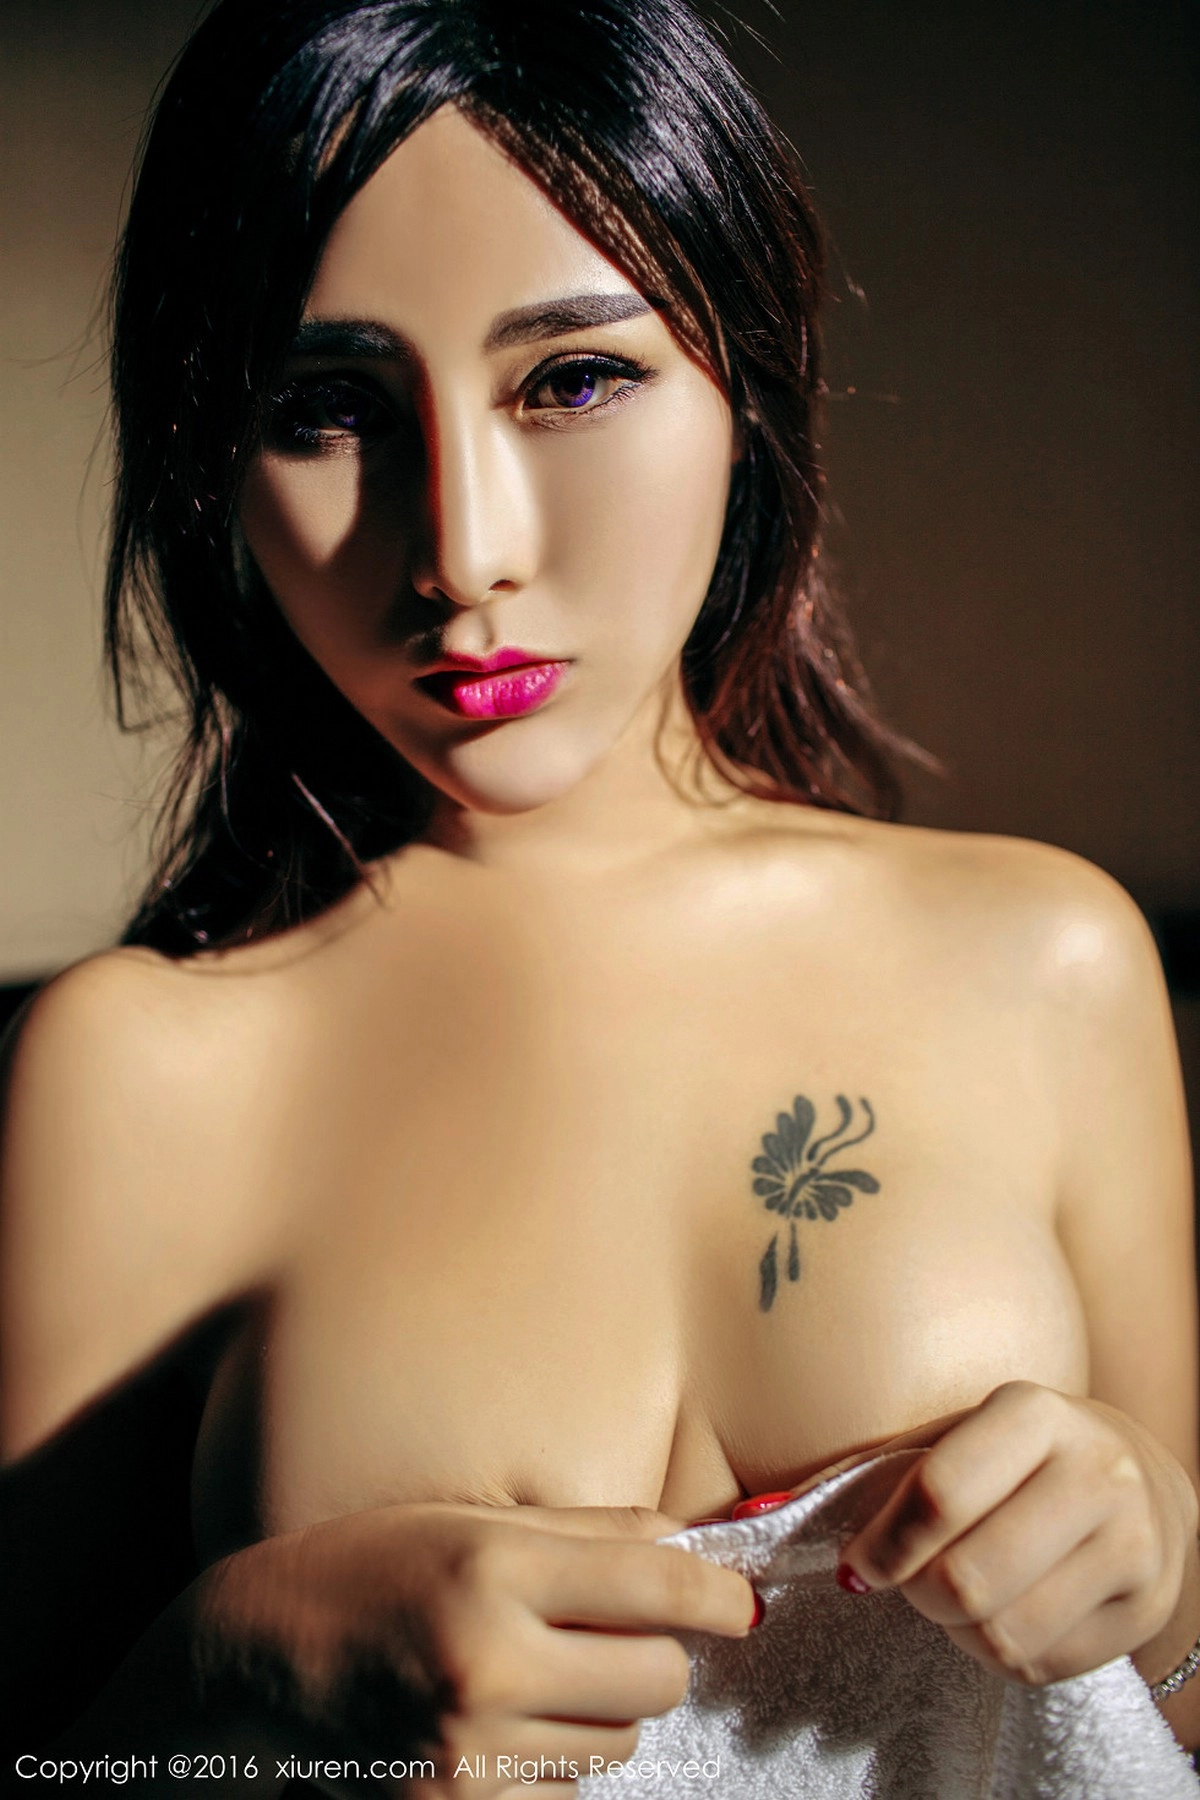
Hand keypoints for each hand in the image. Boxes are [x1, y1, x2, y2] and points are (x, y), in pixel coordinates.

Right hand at [192, 1499, 756, 1796]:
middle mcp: (488, 1662)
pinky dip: (555, 1763)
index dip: (719, 1595)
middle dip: (654, 1655)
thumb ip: (587, 1531)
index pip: (656, 1586)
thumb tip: (686, 1544)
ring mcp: (470, 1750)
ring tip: (539, 1673)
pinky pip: (565, 1795)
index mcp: (495, 1569)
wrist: (256, 1660)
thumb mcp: (472, 1518)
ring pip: (619, 1744)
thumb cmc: (372, 1566)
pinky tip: (504, 1724)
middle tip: (612, 1633)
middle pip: (657, 1679)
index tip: (741, 1603)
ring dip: (603, 1711)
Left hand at [834, 1381, 1198, 1686]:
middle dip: (917, 1594)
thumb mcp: (964, 1434)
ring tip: (959, 1600)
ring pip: (1003, 1634)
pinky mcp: (1147, 1609)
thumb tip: (790, 1515)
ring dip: (957, 1631)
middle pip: (967, 1580)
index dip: (883, 1546)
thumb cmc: (1021, 1456)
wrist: (1141, 1476)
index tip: (856, 1568)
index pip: (939, 1495)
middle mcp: (1098, 1473)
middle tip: (911, 1583)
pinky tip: (1005, 1615)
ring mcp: (1134, 1544)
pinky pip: (1041, 1666)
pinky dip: (1000, 1655)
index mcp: (1036, 1413)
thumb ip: (891, 1473)